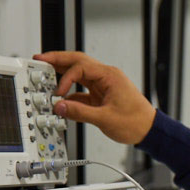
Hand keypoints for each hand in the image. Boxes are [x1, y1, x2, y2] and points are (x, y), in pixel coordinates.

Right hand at [34, 51, 156, 144]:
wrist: (149, 130)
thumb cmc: (136, 122)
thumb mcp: (105, 119)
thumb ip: (79, 113)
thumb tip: (59, 107)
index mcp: (110, 76)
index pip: (80, 67)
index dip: (65, 79)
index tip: (57, 93)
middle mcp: (106, 77)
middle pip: (77, 61)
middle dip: (57, 59)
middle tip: (39, 59)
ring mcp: (104, 85)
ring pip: (78, 73)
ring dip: (62, 73)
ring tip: (45, 72)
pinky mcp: (101, 95)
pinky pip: (82, 89)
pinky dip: (70, 92)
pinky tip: (61, 98)